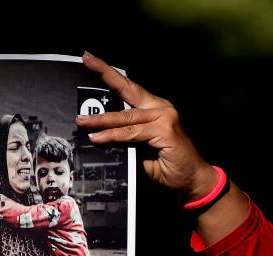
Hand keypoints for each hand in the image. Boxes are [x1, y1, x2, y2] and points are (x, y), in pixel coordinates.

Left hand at [75, 52, 217, 200]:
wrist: (191, 180)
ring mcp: (165, 117)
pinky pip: (132, 133)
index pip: (127, 87)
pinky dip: (114, 136)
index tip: (89, 58)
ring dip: (101, 120)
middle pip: (127, 89)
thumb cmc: (165, 164)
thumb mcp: (138, 149)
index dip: (109, 73)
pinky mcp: (166, 130)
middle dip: (105, 75)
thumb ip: (123, 138)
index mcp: (153, 108)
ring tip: (81, 122)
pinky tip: (98, 138)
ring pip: (126, 116)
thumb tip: (97, 134)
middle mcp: (160, 107)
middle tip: (86, 60)